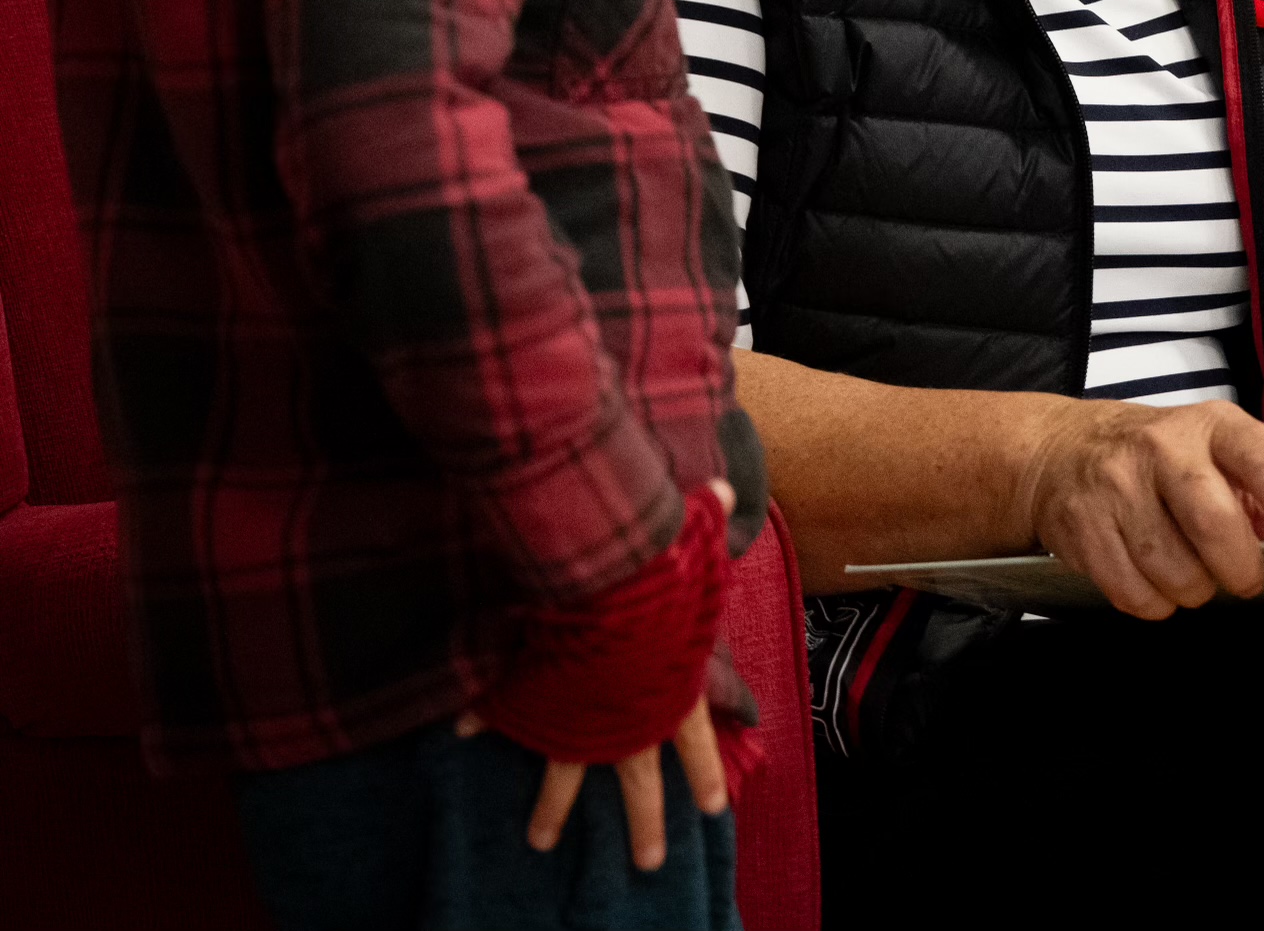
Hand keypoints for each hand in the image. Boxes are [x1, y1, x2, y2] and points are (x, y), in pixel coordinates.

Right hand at [456, 479, 735, 871]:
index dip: (705, 771)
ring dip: (554, 809)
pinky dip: (480, 720)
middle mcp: (628, 714)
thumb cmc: (653, 561)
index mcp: (672, 688)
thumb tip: (716, 485)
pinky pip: (505, 715)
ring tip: (539, 841)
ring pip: (566, 779)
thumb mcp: (687, 537)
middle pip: (638, 783)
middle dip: (642, 823)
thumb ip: (701, 518)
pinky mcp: (536, 699)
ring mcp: (579, 714)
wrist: (599, 575)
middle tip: (646, 863)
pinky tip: (462, 732)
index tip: (713, 808)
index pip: (696, 738)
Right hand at [1015, 399, 1263, 620]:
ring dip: (1192, 590)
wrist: (1062, 449)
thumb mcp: (1224, 460)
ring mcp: (1115, 482)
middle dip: (1238, 571)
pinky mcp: (1080, 522)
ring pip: (1174, 571)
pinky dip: (1152, 602)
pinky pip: (1133, 592)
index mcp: (1213, 426)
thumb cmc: (1162, 461)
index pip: (1263, 460)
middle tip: (1241, 577)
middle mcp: (1161, 445)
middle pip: (1214, 525)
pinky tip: (1150, 577)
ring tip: (1187, 570)